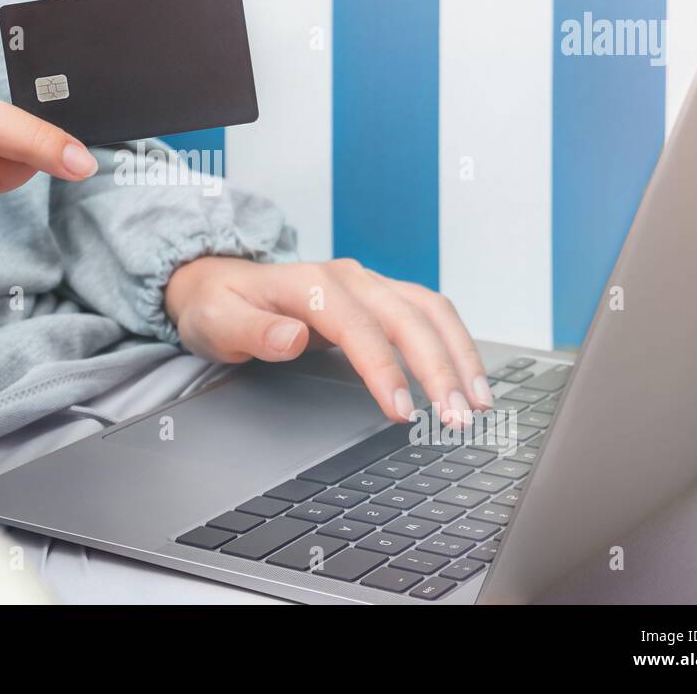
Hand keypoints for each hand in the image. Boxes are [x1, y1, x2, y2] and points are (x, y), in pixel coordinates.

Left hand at [164, 257, 490, 424]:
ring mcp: (368, 285)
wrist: (217, 283)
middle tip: (458, 418)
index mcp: (309, 283)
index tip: (402, 410)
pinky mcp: (380, 298)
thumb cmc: (219, 305)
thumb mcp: (218, 321)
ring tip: (479, 402)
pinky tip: (468, 378)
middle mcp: (348, 278)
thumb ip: (252, 331)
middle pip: (407, 316)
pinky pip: (428, 314)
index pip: (358, 326)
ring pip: (429, 311)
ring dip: (459, 354)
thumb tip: (293, 338)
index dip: (383, 368)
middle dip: (439, 367)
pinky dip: (454, 344)